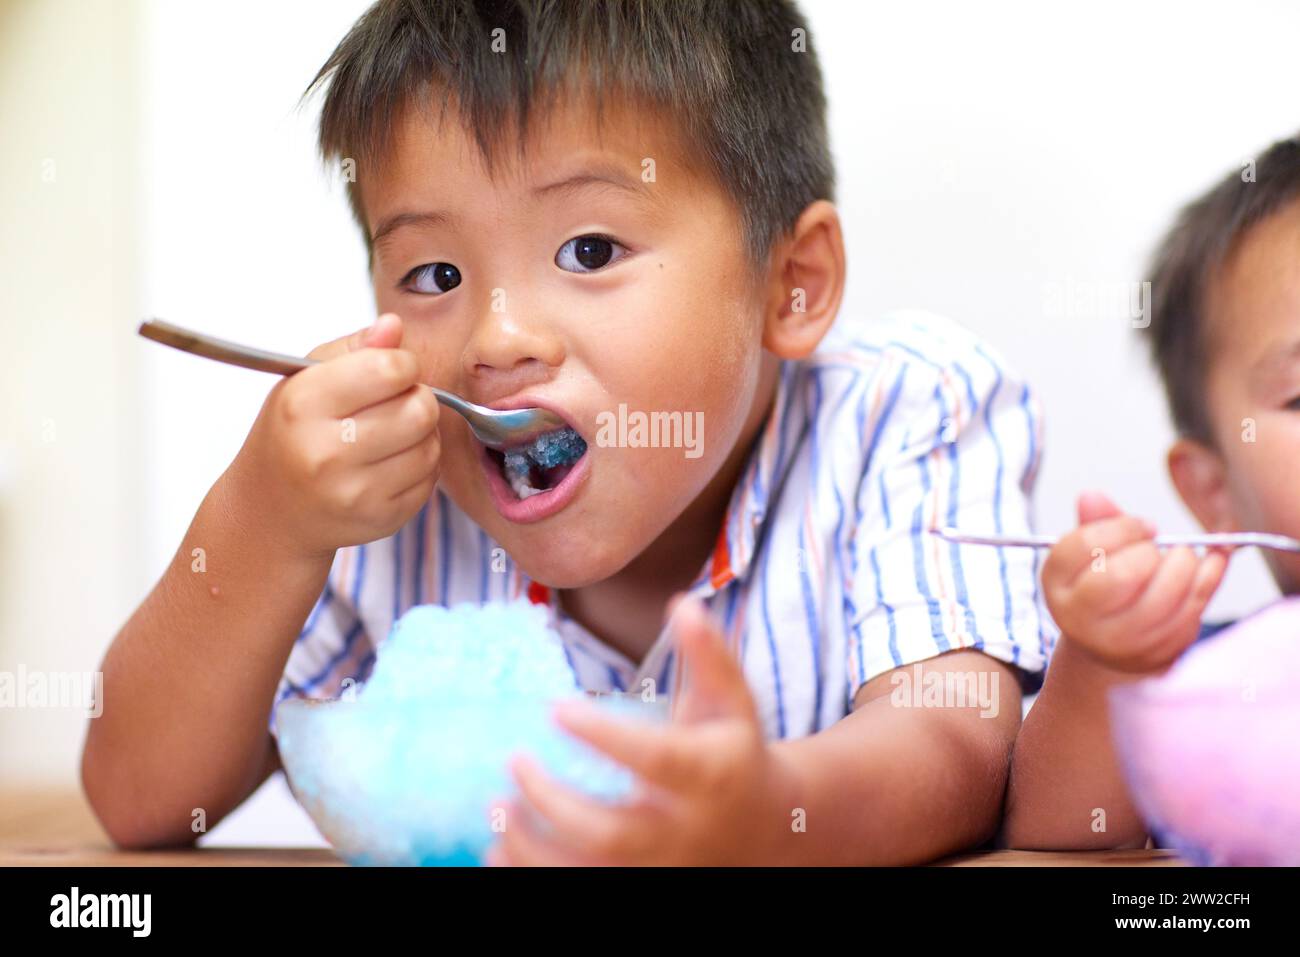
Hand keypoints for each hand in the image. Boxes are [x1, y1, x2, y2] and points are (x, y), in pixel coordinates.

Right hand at [228, 313, 440, 558]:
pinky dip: (420, 465)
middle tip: (395, 403)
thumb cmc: (293, 431)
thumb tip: (394, 325)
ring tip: (392, 433)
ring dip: (422, 434)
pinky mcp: (381, 519)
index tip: (391, 371)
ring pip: (431, 446)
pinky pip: (431, 479)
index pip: (390, 369)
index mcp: (304, 404)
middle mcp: (326, 452)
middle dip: (417, 398)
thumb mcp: (307, 378)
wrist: (272, 510)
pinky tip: (391, 462)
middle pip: (420, 409)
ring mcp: (355, 492)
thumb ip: (354, 347)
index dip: (403, 364)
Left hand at [486, 595, 800, 865]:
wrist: (767, 832)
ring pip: (587, 875)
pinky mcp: (638, 888)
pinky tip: (498, 849)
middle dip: (553, 802)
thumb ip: (709, 654)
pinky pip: (579, 894)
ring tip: (497, 806)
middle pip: (611, 834)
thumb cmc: (735, 753)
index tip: (554, 707)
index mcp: (709, 776)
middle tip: (514, 761)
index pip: (654, 759)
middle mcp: (683, 832)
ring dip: (530, 847)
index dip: (602, 736)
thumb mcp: (733, 701)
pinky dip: (531, 878)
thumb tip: (681, 602)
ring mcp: (659, 869)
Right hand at [1041, 491, 1228, 671]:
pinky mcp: (1158, 652)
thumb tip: (1092, 496)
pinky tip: (1214, 560)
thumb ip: (1094, 523)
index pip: (1085, 545)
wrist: (1110, 646)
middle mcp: (1081, 619)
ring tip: (1181, 557)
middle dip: (1151, 551)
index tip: (1143, 527)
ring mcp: (1120, 642)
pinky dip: (1210, 578)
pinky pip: (1194, 610)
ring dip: (1184, 565)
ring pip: (1163, 597)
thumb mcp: (1088, 556)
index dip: (1122, 527)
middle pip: (1122, 574)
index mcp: (1058, 586)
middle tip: (1158, 548)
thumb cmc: (1101, 589)